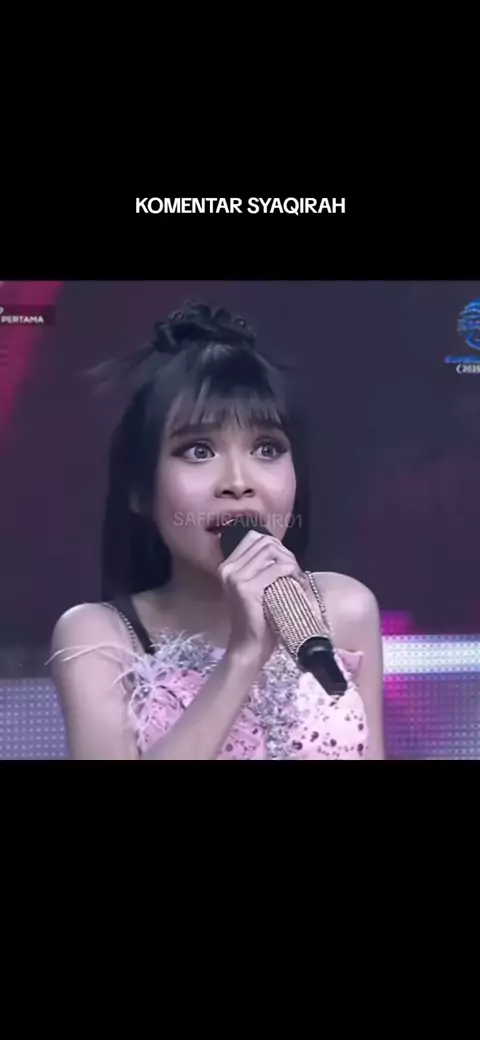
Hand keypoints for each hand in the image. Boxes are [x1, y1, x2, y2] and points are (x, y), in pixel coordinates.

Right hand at [218, 530, 307, 670]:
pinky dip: (290, 572)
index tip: (286, 563)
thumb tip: (279, 548)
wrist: (249, 646)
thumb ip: (261, 566)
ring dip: (290, 562)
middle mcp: (227, 568)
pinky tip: (296, 582)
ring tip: (297, 577)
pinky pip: (275, 569)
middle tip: (295, 571)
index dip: (275, 546)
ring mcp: (235, 578)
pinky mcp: (246, 588)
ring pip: (271, 552)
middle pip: (265, 543)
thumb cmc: (258, 618)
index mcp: (227, 565)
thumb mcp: (256, 586)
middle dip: (285, 553)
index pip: (254, 538)